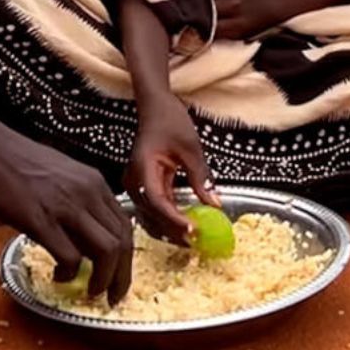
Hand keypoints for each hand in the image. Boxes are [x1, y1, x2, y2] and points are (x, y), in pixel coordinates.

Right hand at [0, 129, 134, 305]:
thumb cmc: (21, 163)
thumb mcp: (65, 176)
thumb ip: (82, 201)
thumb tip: (88, 236)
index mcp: (95, 183)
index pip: (126, 227)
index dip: (127, 258)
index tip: (120, 277)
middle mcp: (88, 194)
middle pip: (122, 243)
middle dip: (121, 277)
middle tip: (111, 295)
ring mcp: (66, 207)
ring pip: (106, 252)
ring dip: (102, 279)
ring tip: (90, 291)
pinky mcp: (41, 220)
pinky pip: (70, 256)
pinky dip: (69, 273)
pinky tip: (59, 275)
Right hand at [126, 97, 219, 242]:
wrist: (155, 107)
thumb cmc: (170, 120)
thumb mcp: (191, 148)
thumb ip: (201, 177)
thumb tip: (214, 204)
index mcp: (142, 168)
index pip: (157, 201)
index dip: (174, 219)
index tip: (193, 229)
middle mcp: (135, 180)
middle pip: (152, 214)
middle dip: (174, 230)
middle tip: (197, 242)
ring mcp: (137, 184)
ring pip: (151, 216)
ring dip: (170, 229)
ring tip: (193, 239)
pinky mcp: (144, 186)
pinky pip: (155, 208)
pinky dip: (169, 219)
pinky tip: (185, 225)